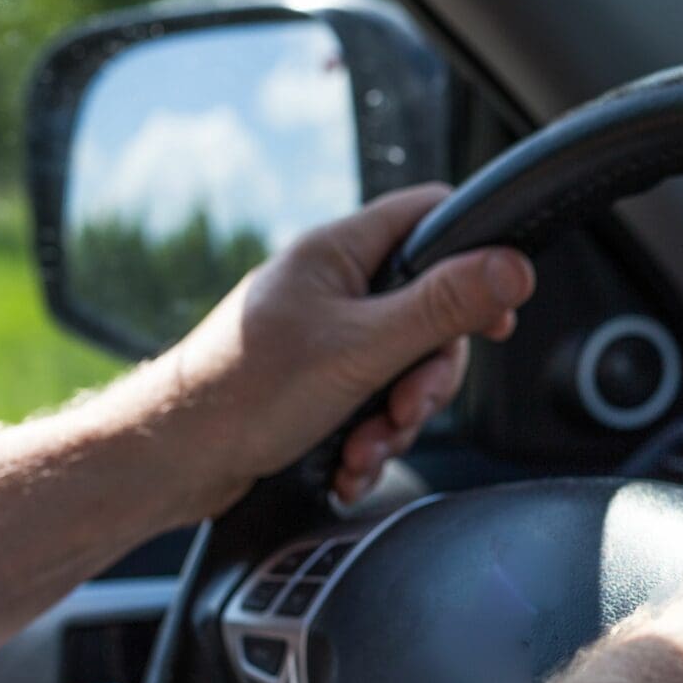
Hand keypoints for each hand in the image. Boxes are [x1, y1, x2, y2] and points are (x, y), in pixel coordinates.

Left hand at [120, 183, 535, 514]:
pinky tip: (345, 466)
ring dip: (396, 422)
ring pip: (404, 370)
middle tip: (406, 407)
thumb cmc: (243, 393)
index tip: (496, 314)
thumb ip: (443, 306)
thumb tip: (512, 267)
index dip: (477, 258)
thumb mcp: (363, 348)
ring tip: (361, 449)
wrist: (170, 462)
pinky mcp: (317, 387)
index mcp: (339, 252)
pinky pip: (373, 408)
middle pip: (429, 313)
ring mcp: (325, 339)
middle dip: (426, 377)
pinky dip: (368, 443)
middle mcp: (334, 288)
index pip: (432, 217)